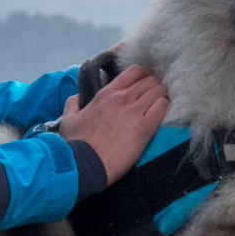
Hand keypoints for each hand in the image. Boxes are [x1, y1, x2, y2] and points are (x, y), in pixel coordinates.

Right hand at [57, 65, 168, 186]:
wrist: (85, 164)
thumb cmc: (76, 144)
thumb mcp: (68, 119)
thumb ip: (73, 103)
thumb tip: (77, 97)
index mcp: (106, 94)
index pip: (134, 72)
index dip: (144, 75)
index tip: (146, 82)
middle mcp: (122, 98)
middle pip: (150, 80)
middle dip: (155, 85)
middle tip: (155, 95)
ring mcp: (134, 111)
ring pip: (159, 91)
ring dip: (162, 96)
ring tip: (161, 104)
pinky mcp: (145, 127)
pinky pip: (163, 107)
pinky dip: (166, 106)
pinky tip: (163, 113)